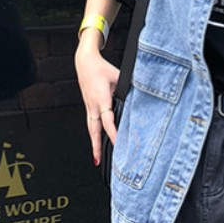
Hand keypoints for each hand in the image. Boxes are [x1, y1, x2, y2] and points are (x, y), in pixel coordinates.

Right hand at [74, 32, 119, 165]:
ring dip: (94, 144)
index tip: (118, 143)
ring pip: (91, 128)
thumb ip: (127, 88)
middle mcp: (93, 105)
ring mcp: (89, 106)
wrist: (84, 62)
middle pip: (94, 130)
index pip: (108, 120)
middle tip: (98, 161)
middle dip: (96, 146)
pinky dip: (93, 134)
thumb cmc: (101, 68)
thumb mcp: (117, 76)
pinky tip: (97, 141)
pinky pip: (91, 123)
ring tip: (96, 158)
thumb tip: (139, 97)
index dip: (113, 133)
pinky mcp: (88, 106)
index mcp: (101, 98)